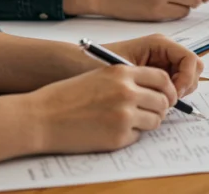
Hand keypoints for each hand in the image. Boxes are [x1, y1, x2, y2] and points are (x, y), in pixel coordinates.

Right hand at [28, 62, 178, 154]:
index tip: (165, 95)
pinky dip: (130, 135)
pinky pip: (138, 136)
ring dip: (147, 122)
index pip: (161, 78)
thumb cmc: (66, 96)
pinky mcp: (118, 136)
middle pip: (163, 101)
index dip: (167, 88)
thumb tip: (154, 91)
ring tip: (127, 121)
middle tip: (149, 111)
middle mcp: (127, 92)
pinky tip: (110, 130)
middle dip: (159, 108)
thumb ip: (126, 80)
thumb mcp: (99, 76)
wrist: (42, 117)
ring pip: (155, 120)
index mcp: (122, 73)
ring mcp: (124, 115)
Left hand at [103, 34, 203, 97]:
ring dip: (179, 92)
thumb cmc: (96, 63)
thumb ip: (152, 81)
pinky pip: (174, 87)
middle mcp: (164, 52)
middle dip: (186, 85)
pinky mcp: (156, 76)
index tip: (175, 94)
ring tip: (160, 103)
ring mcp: (162, 64)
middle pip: (193, 68)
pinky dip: (171, 96)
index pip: (190, 59)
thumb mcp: (125, 70)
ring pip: (186, 79)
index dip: (187, 78)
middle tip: (169, 101)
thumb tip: (173, 96)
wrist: (77, 66)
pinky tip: (154, 103)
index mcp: (159, 44)